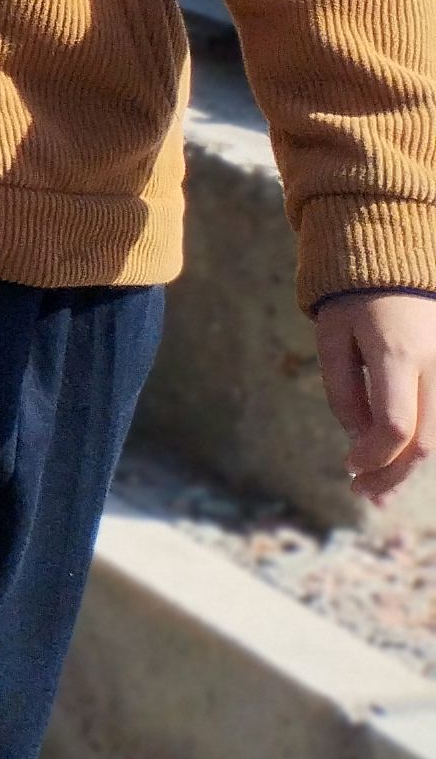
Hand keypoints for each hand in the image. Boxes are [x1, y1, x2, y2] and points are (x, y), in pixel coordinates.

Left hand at [317, 288, 435, 501]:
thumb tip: (358, 443)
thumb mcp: (333, 337)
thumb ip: (344, 391)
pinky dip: (422, 447)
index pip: (395, 425)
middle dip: (392, 475)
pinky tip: (399, 464)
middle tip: (363, 493)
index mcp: (399, 353)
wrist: (398, 265)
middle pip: (425, 442)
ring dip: (409, 468)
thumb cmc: (355, 300)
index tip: (348, 467)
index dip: (372, 456)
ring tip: (378, 490)